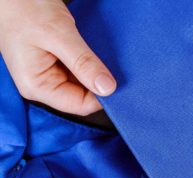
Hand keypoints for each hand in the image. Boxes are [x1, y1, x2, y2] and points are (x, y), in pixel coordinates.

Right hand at [0, 0, 115, 115]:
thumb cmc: (24, 7)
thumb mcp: (59, 35)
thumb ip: (83, 63)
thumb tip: (108, 88)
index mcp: (37, 86)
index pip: (79, 105)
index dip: (102, 97)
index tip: (120, 83)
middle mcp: (42, 84)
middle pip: (82, 95)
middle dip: (99, 83)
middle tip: (115, 66)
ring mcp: (48, 74)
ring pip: (83, 82)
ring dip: (95, 71)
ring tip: (102, 55)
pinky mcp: (54, 63)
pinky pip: (79, 70)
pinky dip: (90, 62)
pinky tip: (95, 51)